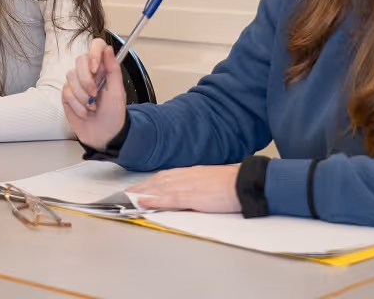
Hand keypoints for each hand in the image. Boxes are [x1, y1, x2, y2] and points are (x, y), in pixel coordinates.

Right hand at [61, 38, 126, 150]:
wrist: (104, 134)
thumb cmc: (113, 113)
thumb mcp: (117, 91)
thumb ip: (113, 69)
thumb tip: (108, 48)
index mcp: (103, 68)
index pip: (96, 46)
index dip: (94, 54)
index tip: (96, 69)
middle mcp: (88, 72)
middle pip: (80, 60)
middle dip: (86, 80)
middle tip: (95, 94)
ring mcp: (76, 83)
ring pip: (71, 77)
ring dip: (83, 96)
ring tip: (92, 107)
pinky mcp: (67, 95)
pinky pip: (66, 92)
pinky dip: (77, 105)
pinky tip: (85, 112)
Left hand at [127, 165, 241, 212]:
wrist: (246, 182)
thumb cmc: (234, 182)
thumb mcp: (212, 179)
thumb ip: (198, 182)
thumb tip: (190, 188)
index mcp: (193, 172)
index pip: (166, 176)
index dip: (150, 181)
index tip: (139, 186)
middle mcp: (187, 176)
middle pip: (159, 181)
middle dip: (142, 187)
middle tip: (127, 193)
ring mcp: (189, 186)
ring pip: (160, 188)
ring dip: (143, 192)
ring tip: (129, 197)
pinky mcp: (194, 197)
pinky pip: (170, 199)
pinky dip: (155, 200)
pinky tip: (144, 202)